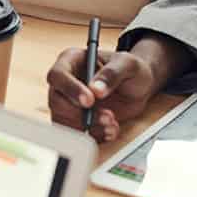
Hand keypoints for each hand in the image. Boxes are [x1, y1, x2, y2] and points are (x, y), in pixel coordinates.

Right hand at [46, 36, 192, 142]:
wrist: (139, 87)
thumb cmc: (130, 69)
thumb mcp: (127, 64)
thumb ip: (112, 73)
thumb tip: (95, 89)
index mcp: (72, 61)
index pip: (58, 75)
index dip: (70, 89)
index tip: (90, 101)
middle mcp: (66, 82)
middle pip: (56, 102)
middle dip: (81, 114)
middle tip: (108, 116)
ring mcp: (69, 103)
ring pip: (64, 121)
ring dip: (89, 127)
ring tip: (112, 124)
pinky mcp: (76, 120)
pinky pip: (76, 134)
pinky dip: (94, 136)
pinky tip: (110, 131)